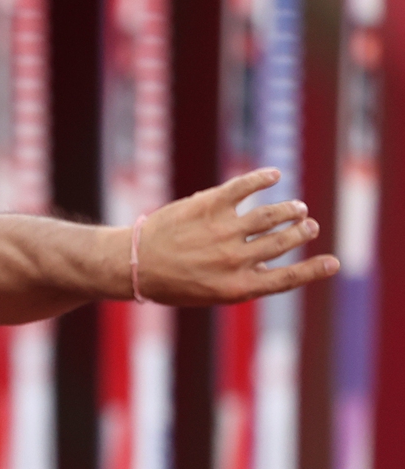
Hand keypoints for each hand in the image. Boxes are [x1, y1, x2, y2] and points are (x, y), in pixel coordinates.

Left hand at [136, 168, 339, 305]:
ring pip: (270, 215)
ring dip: (289, 209)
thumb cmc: (171, 283)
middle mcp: (233, 260)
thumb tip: (270, 263)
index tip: (334, 262)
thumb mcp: (210, 294)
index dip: (314, 270)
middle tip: (308, 225)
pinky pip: (244, 187)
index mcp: (237, 287)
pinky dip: (262, 178)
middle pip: (283, 241)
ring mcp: (222, 231)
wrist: (134, 264)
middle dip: (302, 232)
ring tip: (296, 208)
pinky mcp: (208, 205)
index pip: (287, 278)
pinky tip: (273, 175)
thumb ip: (242, 280)